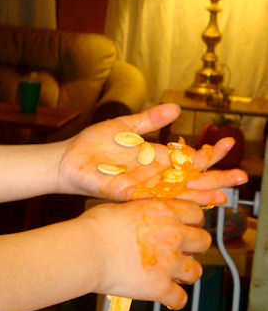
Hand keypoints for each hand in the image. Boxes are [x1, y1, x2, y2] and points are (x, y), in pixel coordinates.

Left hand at [58, 104, 247, 205]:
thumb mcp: (126, 125)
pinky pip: (151, 198)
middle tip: (241, 177)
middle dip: (215, 177)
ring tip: (223, 194)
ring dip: (199, 194)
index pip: (188, 159)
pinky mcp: (125, 193)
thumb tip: (176, 109)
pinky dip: (168, 200)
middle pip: (189, 179)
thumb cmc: (95, 145)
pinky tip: (186, 202)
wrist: (69, 159)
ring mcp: (140, 186)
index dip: (209, 154)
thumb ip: (150, 119)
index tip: (230, 145)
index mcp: (154, 158)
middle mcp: (152, 175)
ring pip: (175, 193)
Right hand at [83, 198, 210, 308]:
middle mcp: (173, 236)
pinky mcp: (159, 287)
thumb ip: (142, 211)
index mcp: (165, 212)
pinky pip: (179, 299)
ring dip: (186, 273)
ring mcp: (169, 263)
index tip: (186, 228)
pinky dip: (174, 300)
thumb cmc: (96, 227)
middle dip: (195, 247)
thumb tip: (141, 215)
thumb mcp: (123, 206)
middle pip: (204, 242)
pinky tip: (166, 297)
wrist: (86, 250)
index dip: (192, 222)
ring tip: (173, 275)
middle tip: (181, 252)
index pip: (197, 214)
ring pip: (196, 272)